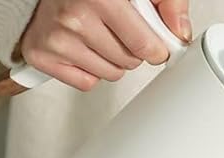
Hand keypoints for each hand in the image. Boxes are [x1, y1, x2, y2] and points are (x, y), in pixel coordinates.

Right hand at [20, 0, 191, 91]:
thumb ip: (168, 1)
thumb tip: (181, 33)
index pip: (146, 46)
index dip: (157, 46)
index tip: (154, 40)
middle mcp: (75, 16)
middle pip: (131, 62)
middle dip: (132, 49)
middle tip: (117, 28)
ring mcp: (57, 38)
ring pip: (112, 75)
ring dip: (112, 60)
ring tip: (98, 34)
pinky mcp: (42, 56)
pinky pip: (87, 83)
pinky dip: (89, 70)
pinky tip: (81, 46)